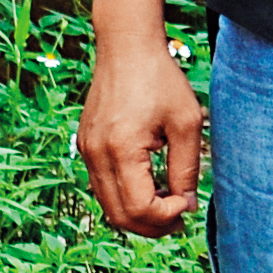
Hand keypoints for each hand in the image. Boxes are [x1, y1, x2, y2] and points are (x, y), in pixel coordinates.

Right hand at [75, 29, 207, 234]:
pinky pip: (101, 185)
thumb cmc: (160, 79)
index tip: (187, 203)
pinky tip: (150, 187)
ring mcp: (86, 150)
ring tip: (168, 207)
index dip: (166, 216)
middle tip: (180, 219)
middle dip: (152, 225)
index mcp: (121, 149)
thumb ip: (187, 168)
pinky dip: (124, 196)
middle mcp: (96, 154)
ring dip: (137, 214)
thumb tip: (187, 204)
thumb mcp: (186, 123)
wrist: (126, 46)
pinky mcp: (85, 145)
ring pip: (107, 204)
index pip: (139, 208)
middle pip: (119, 215)